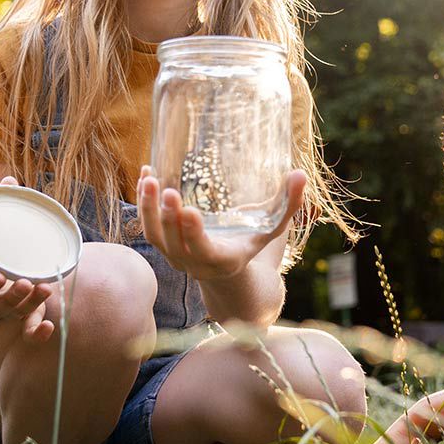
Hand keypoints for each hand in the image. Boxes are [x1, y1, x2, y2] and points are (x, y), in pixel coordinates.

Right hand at [0, 175, 56, 337]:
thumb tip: (10, 176)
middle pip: (1, 302)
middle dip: (13, 294)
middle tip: (24, 283)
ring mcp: (4, 311)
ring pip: (16, 314)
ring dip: (30, 304)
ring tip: (44, 290)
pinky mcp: (18, 318)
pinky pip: (26, 329)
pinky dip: (36, 332)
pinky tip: (50, 328)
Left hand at [136, 166, 307, 281]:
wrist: (226, 270)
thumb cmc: (251, 242)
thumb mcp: (272, 227)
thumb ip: (289, 204)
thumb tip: (300, 174)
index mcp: (221, 260)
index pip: (203, 251)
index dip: (193, 233)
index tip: (190, 209)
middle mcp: (193, 263)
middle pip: (173, 243)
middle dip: (168, 217)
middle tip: (166, 189)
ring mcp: (174, 256)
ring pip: (154, 236)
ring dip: (148, 209)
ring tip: (149, 178)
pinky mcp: (163, 245)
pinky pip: (148, 227)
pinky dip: (143, 203)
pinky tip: (145, 175)